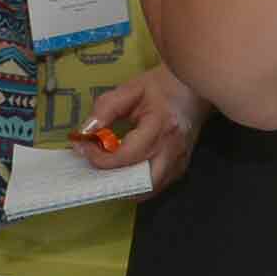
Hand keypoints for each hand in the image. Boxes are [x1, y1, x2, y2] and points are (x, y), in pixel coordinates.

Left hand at [81, 69, 206, 191]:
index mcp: (160, 126)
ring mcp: (180, 161)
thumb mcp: (129, 90)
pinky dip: (137, 183)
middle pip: (140, 182)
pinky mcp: (181, 168)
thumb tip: (86, 132)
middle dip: (113, 180)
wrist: (193, 88)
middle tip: (95, 168)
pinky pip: (156, 185)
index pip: (126, 155)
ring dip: (125, 185)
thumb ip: (105, 109)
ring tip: (107, 171)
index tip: (83, 147)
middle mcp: (172, 149)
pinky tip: (123, 171)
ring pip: (149, 189)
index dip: (100, 157)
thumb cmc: (161, 86)